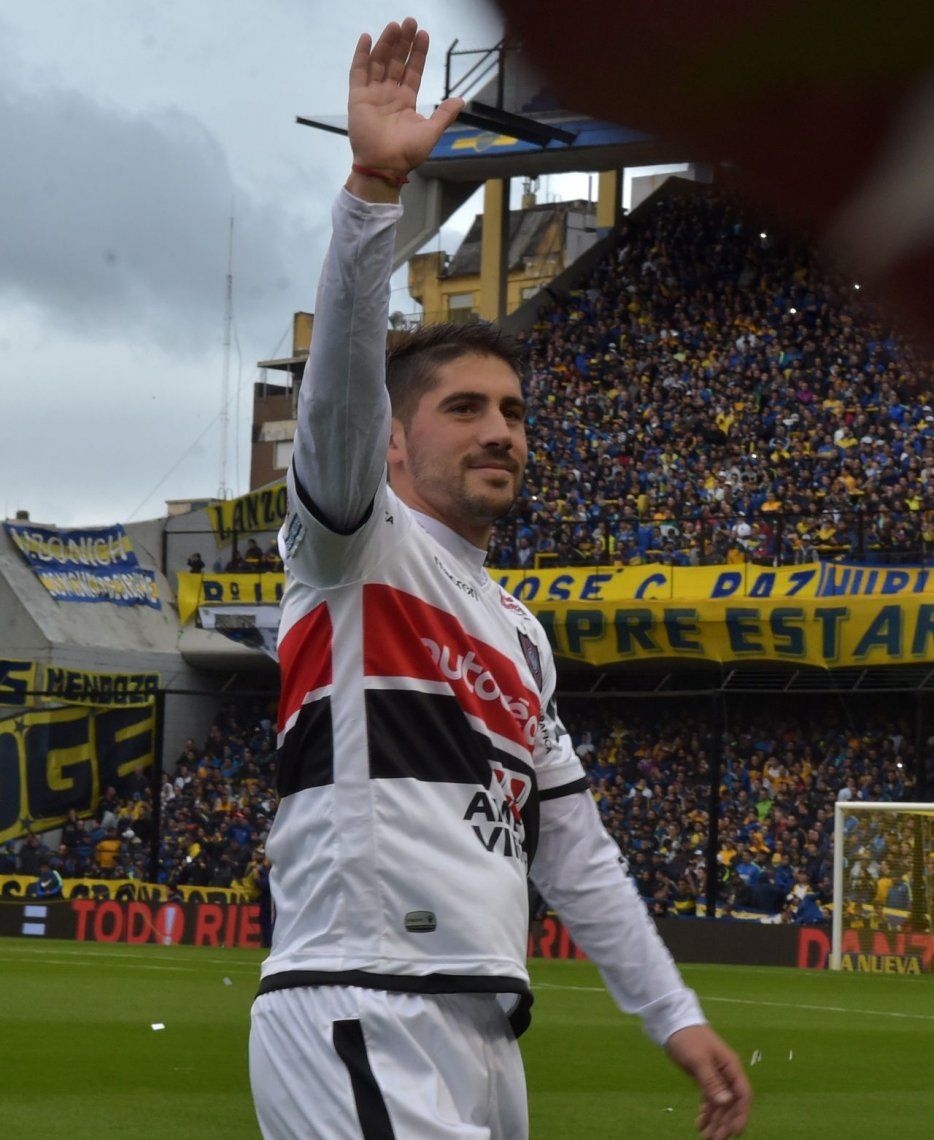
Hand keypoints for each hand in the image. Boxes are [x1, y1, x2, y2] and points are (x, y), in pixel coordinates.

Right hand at [348, 18, 462, 180]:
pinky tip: (366, 37)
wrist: (385, 165)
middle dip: (403, 42)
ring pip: (378, 62)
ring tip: (394, 26)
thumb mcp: (432, 132)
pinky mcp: (358, 98)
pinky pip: (358, 72)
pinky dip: (361, 55)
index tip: (423, 34)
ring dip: (386, 43)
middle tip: (409, 22)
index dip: (417, 53)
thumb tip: (461, 99)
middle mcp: (389, 95)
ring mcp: (373, 95)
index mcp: (406, 102)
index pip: (412, 71)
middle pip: (396, 62)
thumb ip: (445, 114)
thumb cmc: (408, 153)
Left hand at [666, 1024, 750, 1139]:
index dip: (740, 1115)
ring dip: (715, 1121)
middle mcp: (726, 1073)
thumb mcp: (698, 1060)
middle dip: (725, 1123)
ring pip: (720, 1104)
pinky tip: (700, 1124)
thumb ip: (711, 1082)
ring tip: (706, 1138)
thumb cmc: (687, 1038)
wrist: (672, 1022)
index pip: (742, 1095)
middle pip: (731, 1103)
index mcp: (730, 1067)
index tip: (734, 1132)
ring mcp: (716, 1076)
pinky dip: (706, 1112)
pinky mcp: (705, 1078)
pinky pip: (709, 1099)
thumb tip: (726, 1102)